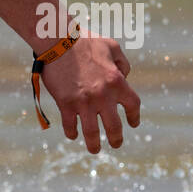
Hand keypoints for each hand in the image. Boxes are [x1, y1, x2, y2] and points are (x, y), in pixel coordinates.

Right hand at [38, 34, 140, 152]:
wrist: (58, 41)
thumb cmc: (85, 41)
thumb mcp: (112, 47)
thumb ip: (122, 63)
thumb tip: (125, 77)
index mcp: (117, 82)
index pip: (133, 105)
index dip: (134, 117)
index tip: (133, 124)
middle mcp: (103, 95)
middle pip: (114, 126)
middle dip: (116, 139)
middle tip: (116, 144)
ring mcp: (84, 102)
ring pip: (92, 133)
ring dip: (94, 144)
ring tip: (95, 149)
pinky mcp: (66, 104)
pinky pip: (70, 126)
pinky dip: (72, 133)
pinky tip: (73, 135)